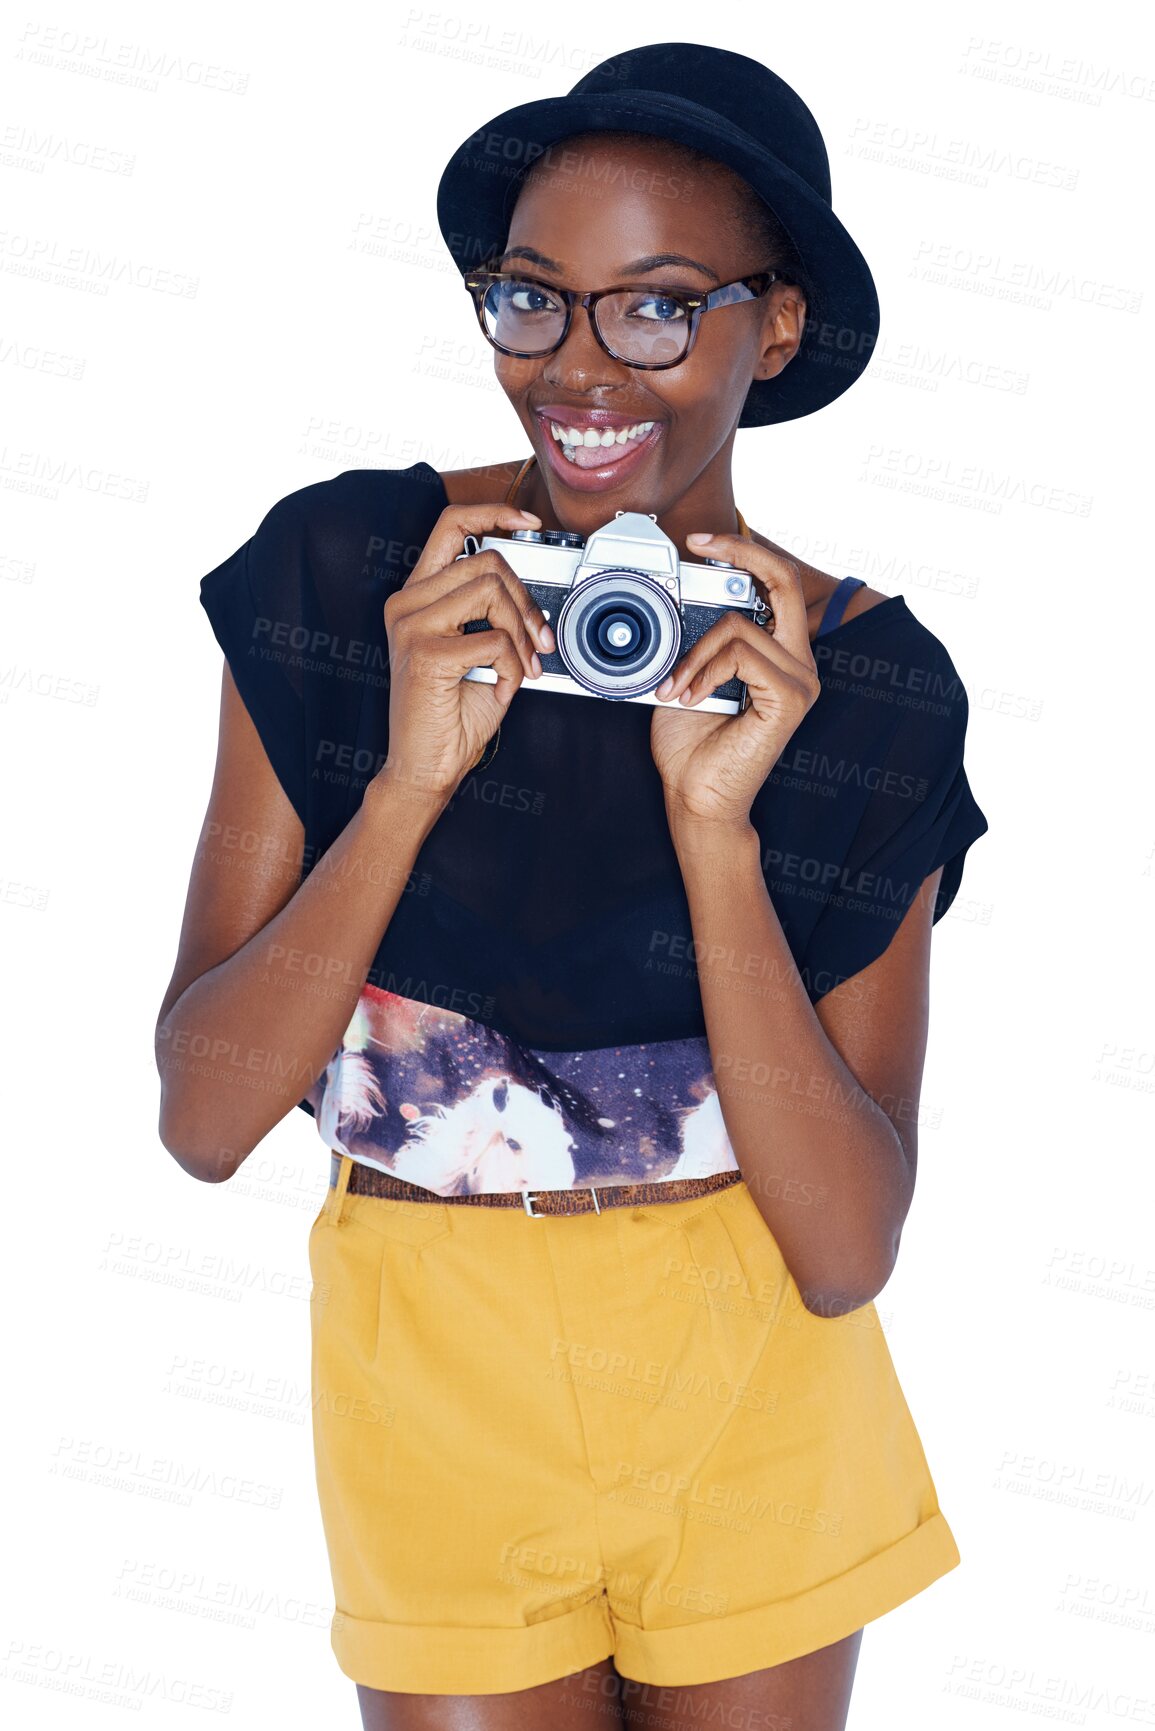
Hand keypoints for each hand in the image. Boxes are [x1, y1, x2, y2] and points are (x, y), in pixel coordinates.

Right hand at [377, 502, 554, 801]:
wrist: (425, 766)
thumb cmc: (451, 716)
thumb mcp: (478, 655)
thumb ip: (495, 618)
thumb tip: (537, 602)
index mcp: (417, 596)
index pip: (451, 525)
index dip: (494, 513)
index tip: (529, 521)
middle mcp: (407, 603)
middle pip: (486, 561)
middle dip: (526, 601)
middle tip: (538, 640)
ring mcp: (411, 626)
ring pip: (491, 591)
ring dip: (521, 632)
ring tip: (521, 666)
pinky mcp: (424, 654)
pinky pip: (494, 640)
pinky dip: (512, 667)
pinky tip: (501, 688)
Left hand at [650, 533, 820, 828]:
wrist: (697, 798)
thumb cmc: (691, 745)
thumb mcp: (686, 675)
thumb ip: (695, 638)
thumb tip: (673, 599)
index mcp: (779, 654)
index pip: (776, 583)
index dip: (744, 551)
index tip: (702, 540)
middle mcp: (799, 663)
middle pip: (783, 580)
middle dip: (741, 550)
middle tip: (698, 543)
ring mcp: (800, 681)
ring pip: (740, 625)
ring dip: (693, 652)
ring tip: (673, 686)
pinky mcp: (790, 698)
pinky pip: (741, 655)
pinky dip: (704, 670)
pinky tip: (689, 696)